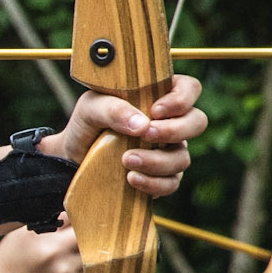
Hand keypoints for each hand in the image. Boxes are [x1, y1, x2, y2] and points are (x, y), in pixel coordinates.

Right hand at [0, 225, 84, 272]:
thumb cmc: (3, 270)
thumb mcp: (16, 239)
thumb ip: (44, 225)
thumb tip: (68, 216)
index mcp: (41, 239)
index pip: (75, 220)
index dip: (77, 220)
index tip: (74, 222)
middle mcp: (55, 255)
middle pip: (86, 237)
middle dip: (81, 236)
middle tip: (69, 240)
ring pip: (88, 256)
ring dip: (79, 254)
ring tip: (58, 260)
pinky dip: (76, 271)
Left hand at [39, 73, 206, 195]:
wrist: (73, 156)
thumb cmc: (87, 124)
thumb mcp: (91, 109)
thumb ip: (113, 109)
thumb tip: (141, 124)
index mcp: (159, 97)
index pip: (190, 89)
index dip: (181, 99)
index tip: (155, 110)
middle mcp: (170, 123)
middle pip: (197, 123)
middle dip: (174, 131)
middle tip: (145, 135)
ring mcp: (169, 151)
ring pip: (183, 157)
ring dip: (157, 161)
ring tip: (126, 160)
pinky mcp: (161, 177)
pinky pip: (171, 183)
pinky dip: (154, 183)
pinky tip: (132, 178)